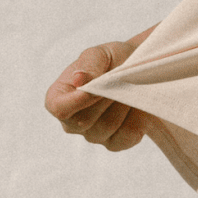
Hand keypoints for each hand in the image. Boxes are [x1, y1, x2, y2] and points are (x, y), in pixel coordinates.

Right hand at [45, 29, 154, 150]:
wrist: (139, 74)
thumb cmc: (112, 61)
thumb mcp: (100, 53)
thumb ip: (89, 64)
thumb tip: (79, 79)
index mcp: (59, 97)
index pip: (58, 108)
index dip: (77, 100)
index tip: (97, 85)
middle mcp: (71, 121)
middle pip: (84, 121)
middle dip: (106, 98)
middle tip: (120, 79)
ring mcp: (92, 135)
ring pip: (107, 128)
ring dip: (123, 106)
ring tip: (129, 88)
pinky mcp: (114, 143)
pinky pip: (126, 137)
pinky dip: (137, 119)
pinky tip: (137, 105)